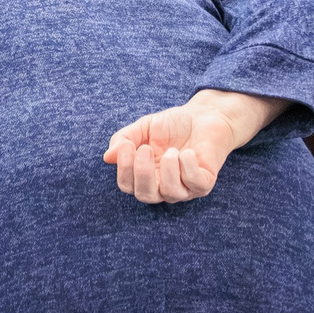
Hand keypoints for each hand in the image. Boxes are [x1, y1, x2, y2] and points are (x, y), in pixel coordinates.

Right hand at [103, 90, 288, 204]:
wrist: (205, 116)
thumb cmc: (173, 125)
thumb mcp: (144, 127)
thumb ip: (125, 139)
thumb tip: (108, 156)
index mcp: (145, 176)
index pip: (127, 185)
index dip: (124, 169)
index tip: (126, 146)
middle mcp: (162, 186)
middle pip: (145, 196)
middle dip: (143, 173)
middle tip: (145, 149)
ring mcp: (184, 188)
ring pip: (171, 193)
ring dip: (168, 170)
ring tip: (172, 150)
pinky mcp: (204, 183)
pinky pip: (194, 184)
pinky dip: (188, 168)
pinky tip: (187, 152)